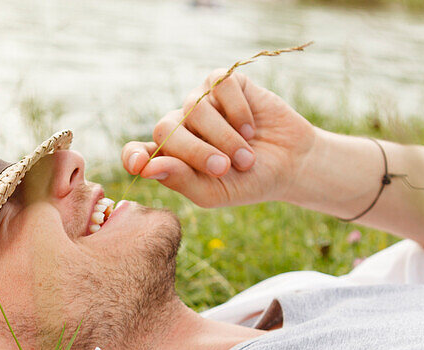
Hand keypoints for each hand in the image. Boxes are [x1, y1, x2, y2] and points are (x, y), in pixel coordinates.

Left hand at [121, 71, 316, 208]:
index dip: (133, 156)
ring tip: (247, 158)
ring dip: (224, 137)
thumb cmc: (248, 183)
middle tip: (223, 169)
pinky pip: (219, 87)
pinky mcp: (223, 83)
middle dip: (194, 152)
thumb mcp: (214, 192)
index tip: (139, 164)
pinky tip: (251, 127)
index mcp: (170, 157)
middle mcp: (180, 126)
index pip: (137, 152)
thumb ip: (181, 181)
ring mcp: (200, 102)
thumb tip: (147, 167)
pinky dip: (237, 111)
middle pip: (165, 129)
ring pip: (194, 109)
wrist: (290, 163)